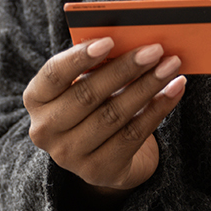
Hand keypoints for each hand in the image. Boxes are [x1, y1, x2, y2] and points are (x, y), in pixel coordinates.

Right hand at [23, 37, 185, 197]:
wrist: (104, 155)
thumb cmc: (95, 105)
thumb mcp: (85, 83)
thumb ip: (97, 64)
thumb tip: (132, 40)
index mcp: (36, 99)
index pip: (53, 75)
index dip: (79, 58)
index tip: (109, 41)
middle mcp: (45, 130)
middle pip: (88, 95)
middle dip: (125, 69)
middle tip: (155, 49)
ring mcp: (69, 156)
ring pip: (114, 115)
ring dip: (147, 87)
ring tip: (170, 66)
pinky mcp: (98, 170)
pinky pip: (133, 135)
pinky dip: (158, 109)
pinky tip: (175, 90)